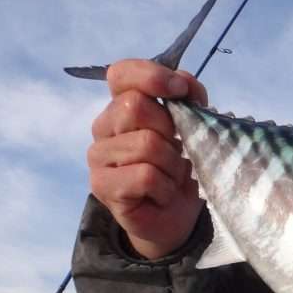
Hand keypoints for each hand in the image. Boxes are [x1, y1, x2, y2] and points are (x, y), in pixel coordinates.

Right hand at [88, 59, 208, 258]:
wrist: (177, 218)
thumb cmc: (182, 171)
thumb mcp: (193, 132)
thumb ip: (189, 103)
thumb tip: (186, 84)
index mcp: (123, 106)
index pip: (122, 74)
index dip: (151, 76)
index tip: (181, 90)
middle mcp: (105, 126)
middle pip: (135, 107)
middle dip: (170, 131)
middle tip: (178, 153)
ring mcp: (99, 156)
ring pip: (146, 144)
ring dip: (172, 165)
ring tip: (172, 178)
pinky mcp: (102, 185)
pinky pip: (145, 175)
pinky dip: (165, 187)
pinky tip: (163, 194)